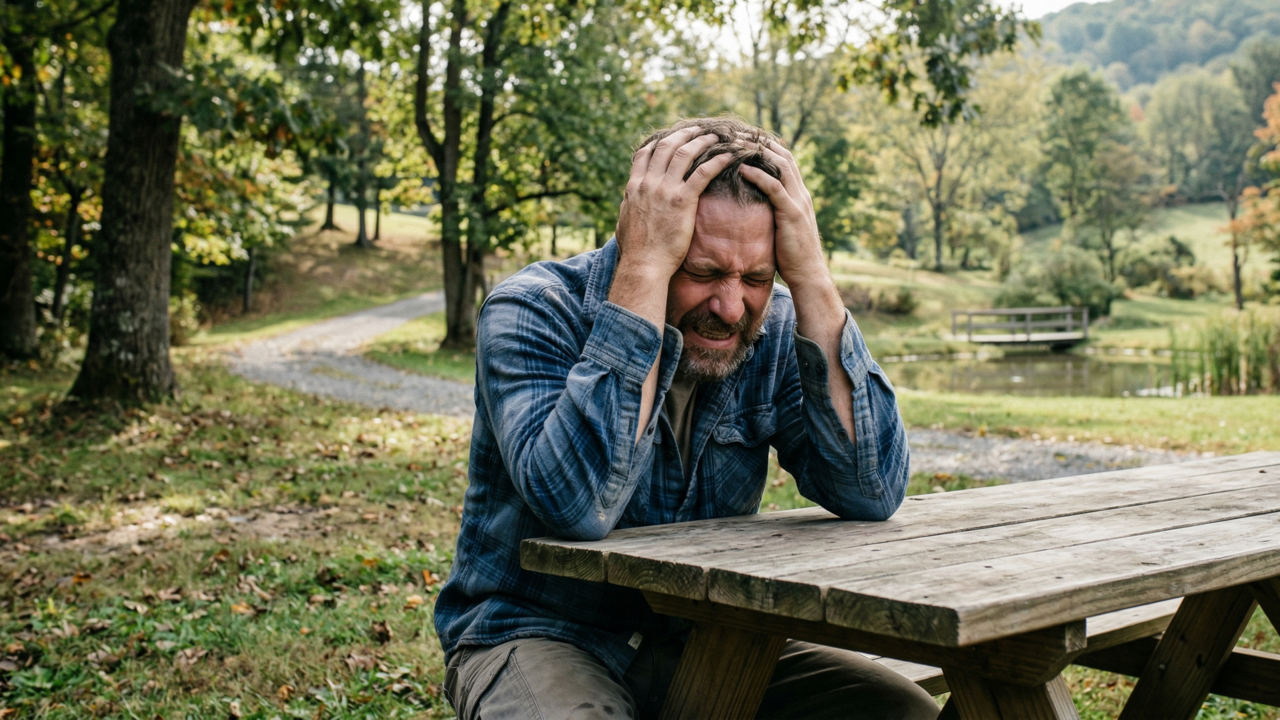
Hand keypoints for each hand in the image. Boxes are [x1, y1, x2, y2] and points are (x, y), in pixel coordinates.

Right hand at [615, 127, 734, 282]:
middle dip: (684, 134)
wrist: (643, 264)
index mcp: (634, 187)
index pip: (645, 153)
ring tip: (714, 136)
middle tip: (697, 130)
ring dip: (701, 141)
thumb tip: (627, 201)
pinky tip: (728, 156)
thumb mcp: (624, 221)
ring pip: (685, 153)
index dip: (660, 141)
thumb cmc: (635, 250)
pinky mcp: (682, 201)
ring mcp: (665, 190)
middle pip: (666, 146)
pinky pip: (703, 173)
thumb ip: (627, 206)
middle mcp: (648, 183)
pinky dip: (717, 161)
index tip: (672, 137)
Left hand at [737, 140, 828, 292]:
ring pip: (781, 166)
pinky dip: (758, 175)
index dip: (767, 146)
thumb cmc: (791, 255)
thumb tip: (753, 206)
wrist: (808, 274)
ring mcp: (798, 202)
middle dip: (761, 142)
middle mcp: (801, 193)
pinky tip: (742, 168)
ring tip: (737, 143)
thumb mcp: (781, 227)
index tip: (746, 138)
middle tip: (738, 133)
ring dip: (758, 152)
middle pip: (783, 156)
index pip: (785, 160)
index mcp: (799, 194)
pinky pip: (774, 188)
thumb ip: (773, 212)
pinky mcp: (791, 214)